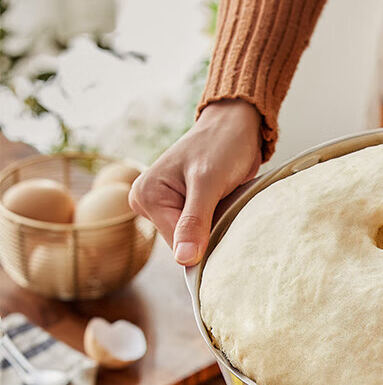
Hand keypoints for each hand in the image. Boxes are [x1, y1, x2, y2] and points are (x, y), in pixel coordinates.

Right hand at [129, 100, 262, 264]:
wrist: (236, 124)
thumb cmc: (222, 144)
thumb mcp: (208, 182)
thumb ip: (194, 221)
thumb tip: (183, 260)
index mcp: (144, 196)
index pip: (175, 244)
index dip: (203, 241)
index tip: (224, 222)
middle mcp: (147, 202)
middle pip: (182, 243)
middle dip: (208, 232)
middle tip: (225, 206)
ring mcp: (164, 205)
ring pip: (192, 238)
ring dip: (213, 227)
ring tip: (224, 202)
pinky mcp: (180, 206)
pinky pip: (198, 229)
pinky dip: (215, 223)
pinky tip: (223, 205)